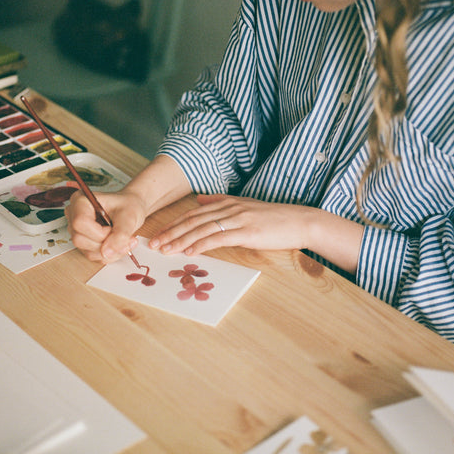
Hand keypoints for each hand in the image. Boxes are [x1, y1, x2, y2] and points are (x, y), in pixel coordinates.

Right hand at [65, 187, 145, 262]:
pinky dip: (110, 254)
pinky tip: (120, 244)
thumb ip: (120, 234)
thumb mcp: (129, 217)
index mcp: (81, 202)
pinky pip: (94, 256)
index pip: (80, 223)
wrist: (133, 207)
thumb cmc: (129, 205)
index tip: (114, 229)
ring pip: (88, 251)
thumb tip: (107, 253)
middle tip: (125, 237)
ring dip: (111, 252)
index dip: (98, 232)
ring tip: (127, 241)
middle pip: (80, 240)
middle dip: (106, 244)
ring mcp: (78, 231)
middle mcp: (74, 216)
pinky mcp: (84, 243)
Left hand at [149, 194, 315, 255]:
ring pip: (202, 229)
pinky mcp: (247, 232)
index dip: (174, 224)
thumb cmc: (274, 218)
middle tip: (153, 245)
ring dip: (181, 241)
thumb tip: (200, 201)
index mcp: (227, 203)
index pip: (193, 214)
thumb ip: (221, 202)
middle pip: (193, 221)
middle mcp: (230, 208)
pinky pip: (220, 238)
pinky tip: (191, 252)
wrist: (300, 221)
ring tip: (166, 250)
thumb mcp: (245, 206)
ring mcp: (238, 219)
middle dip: (171, 233)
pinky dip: (202, 245)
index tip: (158, 235)